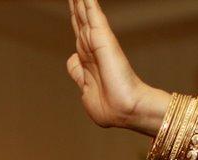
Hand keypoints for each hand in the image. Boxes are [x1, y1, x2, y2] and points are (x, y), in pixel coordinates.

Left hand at [66, 0, 150, 129]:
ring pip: (85, 13)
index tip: (72, 5)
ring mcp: (97, 42)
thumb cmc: (109, 108)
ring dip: (80, 0)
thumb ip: (79, 74)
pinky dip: (88, 3)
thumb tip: (73, 60)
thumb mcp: (86, 91)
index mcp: (87, 60)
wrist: (125, 111)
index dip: (74, 17)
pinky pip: (93, 15)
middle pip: (80, 19)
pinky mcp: (102, 39)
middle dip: (75, 4)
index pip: (79, 32)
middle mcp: (92, 48)